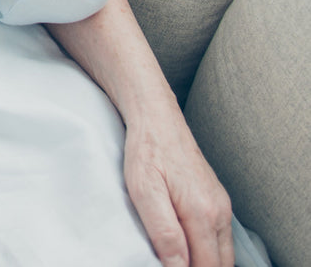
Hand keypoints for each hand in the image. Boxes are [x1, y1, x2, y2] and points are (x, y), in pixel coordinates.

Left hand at [123, 114, 232, 266]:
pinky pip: (220, 237)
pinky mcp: (217, 199)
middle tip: (170, 263)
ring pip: (223, 253)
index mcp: (203, 213)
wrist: (156, 117)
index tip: (167, 266)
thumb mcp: (144, 190)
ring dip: (205, 262)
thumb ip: (164, 232)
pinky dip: (208, 249)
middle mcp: (219, 212)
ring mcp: (221, 205)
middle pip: (220, 264)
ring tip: (177, 257)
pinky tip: (188, 245)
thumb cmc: (146, 150)